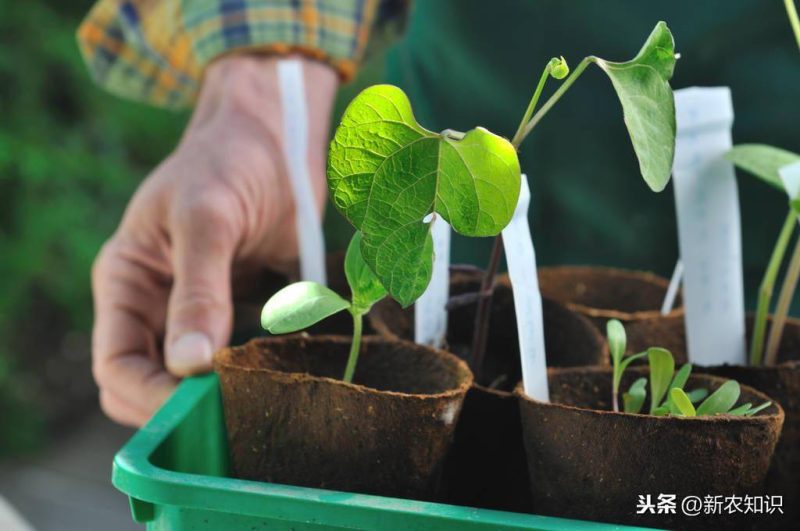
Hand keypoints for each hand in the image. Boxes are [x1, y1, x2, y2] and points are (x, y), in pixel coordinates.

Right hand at [91, 55, 337, 425]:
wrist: (276, 134)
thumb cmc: (227, 161)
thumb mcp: (205, 219)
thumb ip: (198, 289)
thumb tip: (190, 364)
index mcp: (128, 283)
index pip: (117, 365)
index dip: (148, 396)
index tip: (197, 407)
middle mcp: (160, 304)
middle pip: (155, 382)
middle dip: (186, 403)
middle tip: (235, 407)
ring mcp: (203, 310)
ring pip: (201, 377)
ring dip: (227, 390)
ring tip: (263, 390)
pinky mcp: (246, 309)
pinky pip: (246, 355)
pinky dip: (261, 367)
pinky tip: (287, 366)